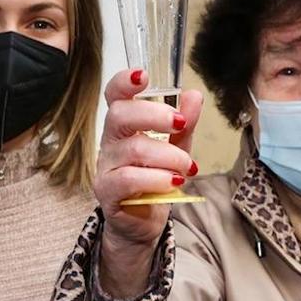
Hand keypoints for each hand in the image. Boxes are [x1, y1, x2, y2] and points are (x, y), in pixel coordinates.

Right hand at [94, 69, 201, 297]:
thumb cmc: (155, 183)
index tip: (144, 76)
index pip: (114, 97)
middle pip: (120, 115)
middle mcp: (110, 143)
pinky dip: (156, 178)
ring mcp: (106, 168)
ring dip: (168, 156)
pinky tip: (173, 182)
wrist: (142, 225)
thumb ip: (183, 125)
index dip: (124, 82)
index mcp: (124, 127)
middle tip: (180, 124)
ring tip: (187, 167)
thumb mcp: (175, 150)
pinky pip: (129, 179)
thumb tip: (194, 95)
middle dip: (154, 115)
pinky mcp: (108, 193)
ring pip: (133, 149)